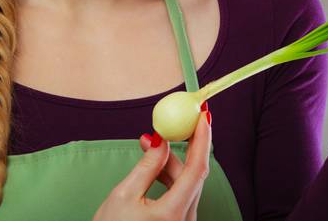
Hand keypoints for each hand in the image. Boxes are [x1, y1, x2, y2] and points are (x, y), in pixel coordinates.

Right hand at [91, 111, 210, 220]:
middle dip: (181, 147)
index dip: (202, 139)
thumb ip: (147, 166)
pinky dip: (170, 179)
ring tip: (148, 146)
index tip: (203, 116)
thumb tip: (162, 140)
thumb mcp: (123, 196)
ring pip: (186, 185)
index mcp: (172, 214)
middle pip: (191, 175)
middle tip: (169, 125)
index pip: (197, 169)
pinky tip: (154, 168)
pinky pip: (181, 196)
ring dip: (171, 163)